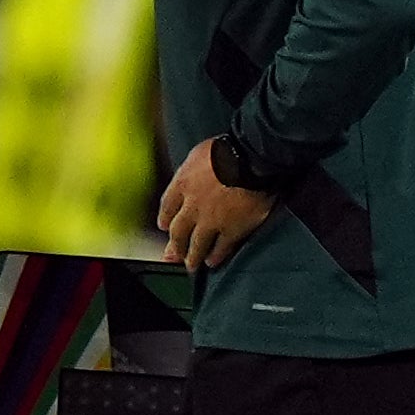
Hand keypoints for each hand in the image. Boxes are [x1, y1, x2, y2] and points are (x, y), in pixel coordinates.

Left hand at [156, 138, 275, 271]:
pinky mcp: (231, 229)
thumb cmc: (229, 149)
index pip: (167, 204)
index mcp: (183, 183)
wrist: (250, 159)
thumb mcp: (200, 151)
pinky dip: (215, 256)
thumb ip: (193, 166)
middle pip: (178, 230)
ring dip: (192, 256)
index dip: (165, 217)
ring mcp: (211, 219)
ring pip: (196, 244)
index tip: (164, 226)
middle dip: (174, 245)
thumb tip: (194, 169)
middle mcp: (192, 205)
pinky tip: (212, 262)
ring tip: (191, 265)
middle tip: (172, 255)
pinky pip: (221, 247)